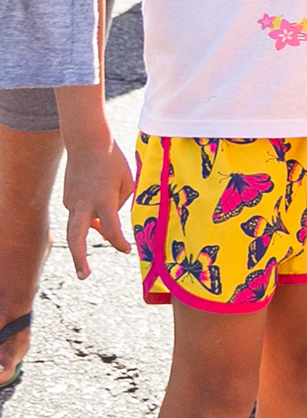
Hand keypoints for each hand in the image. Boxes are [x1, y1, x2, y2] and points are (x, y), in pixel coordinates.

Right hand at [63, 141, 132, 276]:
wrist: (88, 142)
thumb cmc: (113, 162)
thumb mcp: (127, 183)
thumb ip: (120, 206)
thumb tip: (108, 224)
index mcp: (104, 200)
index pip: (111, 230)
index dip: (120, 243)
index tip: (128, 249)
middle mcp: (84, 204)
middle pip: (76, 238)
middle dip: (80, 259)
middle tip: (85, 276)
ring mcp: (72, 202)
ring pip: (76, 228)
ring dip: (85, 239)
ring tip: (96, 240)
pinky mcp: (67, 198)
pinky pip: (78, 214)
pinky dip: (88, 217)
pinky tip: (97, 205)